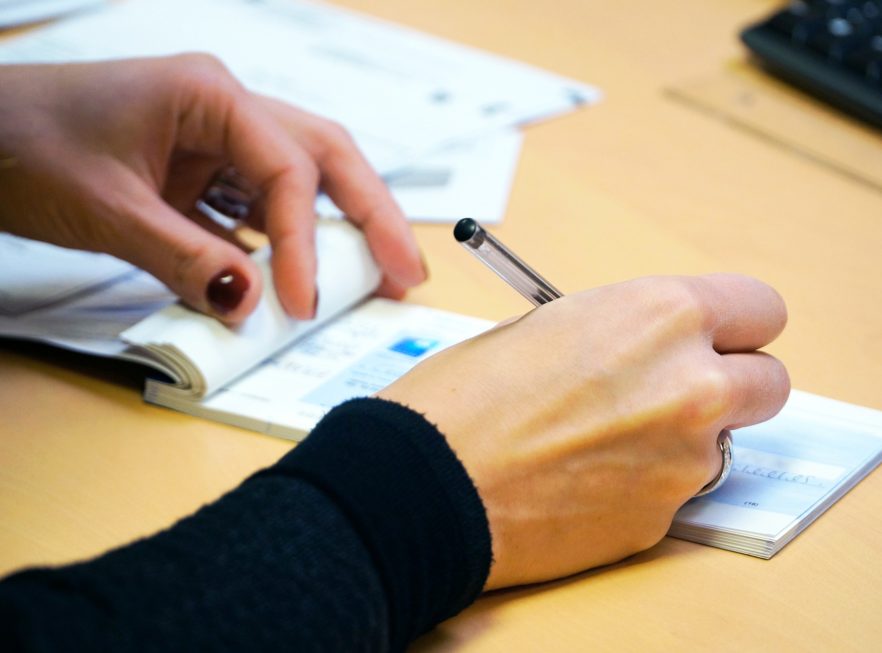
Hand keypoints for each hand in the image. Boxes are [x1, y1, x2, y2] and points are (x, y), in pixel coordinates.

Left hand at [0, 55, 425, 322]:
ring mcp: (215, 141)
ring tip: (377, 276)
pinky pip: (259, 209)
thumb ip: (185, 259)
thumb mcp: (107, 209)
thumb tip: (252, 307)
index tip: (304, 304)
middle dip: (371, 215)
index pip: (286, 171)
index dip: (305, 242)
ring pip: (300, 183)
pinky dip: (285, 244)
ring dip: (339, 230)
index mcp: (209, 95)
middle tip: (408, 271)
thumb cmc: (22, 145)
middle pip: (325, 158)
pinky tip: (302, 277)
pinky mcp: (201, 173)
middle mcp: (225, 110)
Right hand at [379, 274, 788, 588]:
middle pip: (769, 382)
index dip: (735, 325)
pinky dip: (643, 484)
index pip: (759, 309)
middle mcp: (690, 386)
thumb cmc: (464, 396)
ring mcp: (683, 461)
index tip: (716, 340)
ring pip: (720, 444)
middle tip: (675, 392)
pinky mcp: (660, 521)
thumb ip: (623, 332)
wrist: (424, 483)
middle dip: (731, 384)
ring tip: (600, 442)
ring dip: (680, 439)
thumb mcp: (549, 325)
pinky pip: (674, 493)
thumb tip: (649, 350)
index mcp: (659, 316)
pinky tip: (582, 479)